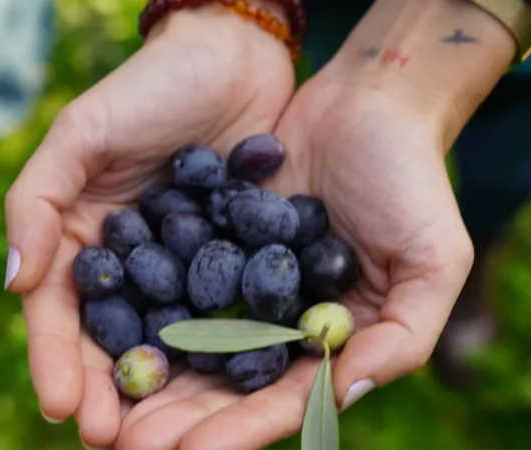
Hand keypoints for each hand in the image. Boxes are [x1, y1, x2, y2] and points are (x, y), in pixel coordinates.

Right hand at [4, 4, 293, 447]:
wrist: (232, 58)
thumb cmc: (148, 89)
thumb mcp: (82, 135)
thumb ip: (38, 203)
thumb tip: (14, 282)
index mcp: (84, 243)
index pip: (62, 315)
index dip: (58, 361)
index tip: (63, 406)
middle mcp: (133, 267)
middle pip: (116, 343)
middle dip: (113, 394)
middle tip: (116, 442)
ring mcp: (187, 270)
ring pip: (172, 342)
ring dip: (168, 392)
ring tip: (170, 437)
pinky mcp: (240, 264)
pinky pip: (231, 315)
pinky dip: (230, 353)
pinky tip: (234, 388)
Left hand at [112, 62, 474, 449]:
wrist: (364, 104)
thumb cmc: (410, 180)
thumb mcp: (432, 259)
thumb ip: (401, 335)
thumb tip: (343, 393)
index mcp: (323, 341)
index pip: (279, 399)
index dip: (238, 429)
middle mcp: (272, 321)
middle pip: (219, 382)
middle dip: (176, 416)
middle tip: (124, 443)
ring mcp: (234, 282)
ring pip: (184, 339)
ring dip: (146, 373)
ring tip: (100, 404)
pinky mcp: (205, 238)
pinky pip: (167, 276)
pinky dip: (136, 301)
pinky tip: (98, 325)